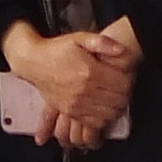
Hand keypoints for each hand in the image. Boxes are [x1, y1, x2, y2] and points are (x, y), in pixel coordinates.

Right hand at [3, 22, 139, 148]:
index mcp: (90, 72)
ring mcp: (76, 104)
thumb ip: (103, 42)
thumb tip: (121, 50)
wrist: (33, 62)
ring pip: (108, 115)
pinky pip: (93, 123)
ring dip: (115, 108)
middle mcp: (83, 90)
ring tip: (113, 98)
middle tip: (121, 88)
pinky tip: (102, 109)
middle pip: (117, 101)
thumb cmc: (57, 50)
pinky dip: (102, 119)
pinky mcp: (69, 112)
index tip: (126, 77)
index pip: (122, 85)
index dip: (128, 81)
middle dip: (124, 95)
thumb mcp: (80, 38)